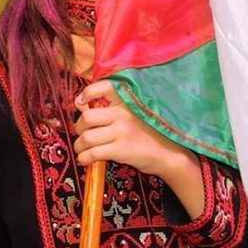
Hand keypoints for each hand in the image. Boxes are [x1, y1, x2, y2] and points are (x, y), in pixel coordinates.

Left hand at [73, 80, 204, 218]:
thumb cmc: (151, 133)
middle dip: (78, 127)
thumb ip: (114, 107)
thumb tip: (81, 104)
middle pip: (87, 117)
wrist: (169, 154)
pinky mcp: (121, 149)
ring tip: (82, 149)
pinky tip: (85, 160)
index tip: (81, 103)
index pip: (102, 87)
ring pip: (87, 137)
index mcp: (128, 100)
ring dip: (79, 146)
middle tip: (81, 133)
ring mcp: (122, 131)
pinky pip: (93, 154)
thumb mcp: (136, 113)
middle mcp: (123, 112)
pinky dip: (84, 158)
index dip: (87, 93)